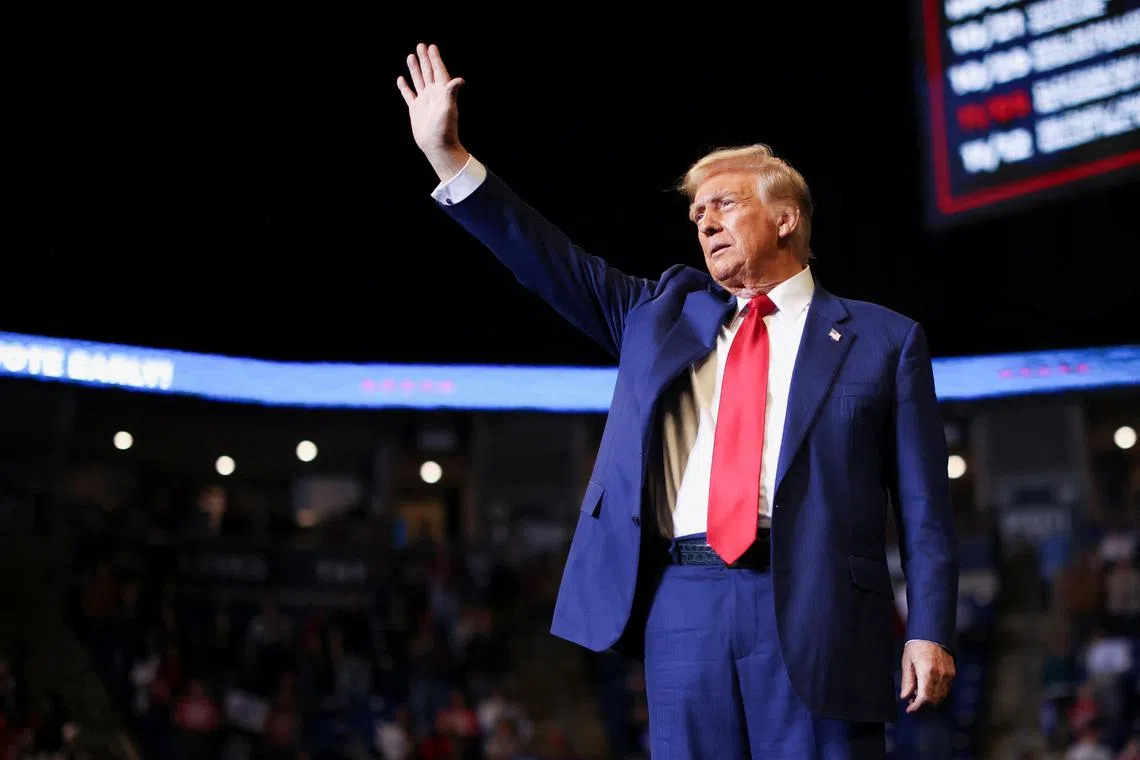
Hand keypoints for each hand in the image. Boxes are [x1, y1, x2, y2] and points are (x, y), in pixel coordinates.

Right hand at [396, 42, 469, 179]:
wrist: (437, 146)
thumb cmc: (445, 129)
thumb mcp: (448, 108)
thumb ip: (451, 92)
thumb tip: (460, 80)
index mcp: (442, 93)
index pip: (439, 71)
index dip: (435, 59)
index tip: (432, 47)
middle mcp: (433, 95)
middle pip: (428, 72)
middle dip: (425, 59)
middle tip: (421, 45)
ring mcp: (424, 102)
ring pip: (418, 81)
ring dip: (415, 69)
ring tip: (411, 56)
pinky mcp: (415, 110)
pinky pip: (409, 95)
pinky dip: (405, 87)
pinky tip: (401, 79)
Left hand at [899, 640, 954, 712]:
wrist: (931, 633)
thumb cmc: (917, 645)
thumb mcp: (907, 662)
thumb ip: (907, 681)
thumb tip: (905, 696)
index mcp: (927, 672)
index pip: (924, 698)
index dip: (917, 707)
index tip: (910, 709)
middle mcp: (940, 675)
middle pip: (933, 700)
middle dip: (922, 704)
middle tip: (911, 700)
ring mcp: (948, 675)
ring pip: (940, 696)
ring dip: (929, 699)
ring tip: (918, 692)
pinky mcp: (952, 673)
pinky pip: (945, 689)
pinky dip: (936, 693)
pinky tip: (927, 687)